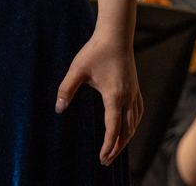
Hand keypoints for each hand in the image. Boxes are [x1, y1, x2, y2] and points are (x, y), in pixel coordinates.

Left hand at [56, 28, 142, 165]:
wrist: (115, 35)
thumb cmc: (95, 51)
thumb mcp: (76, 70)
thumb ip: (66, 89)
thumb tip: (58, 108)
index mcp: (115, 96)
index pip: (113, 128)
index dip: (108, 145)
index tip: (102, 158)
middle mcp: (128, 97)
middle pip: (126, 131)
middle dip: (117, 147)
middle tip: (106, 160)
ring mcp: (134, 93)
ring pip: (134, 123)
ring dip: (126, 138)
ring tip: (116, 149)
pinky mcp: (135, 88)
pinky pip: (138, 112)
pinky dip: (133, 125)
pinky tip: (128, 128)